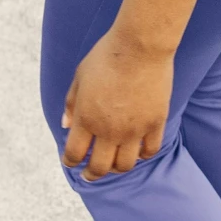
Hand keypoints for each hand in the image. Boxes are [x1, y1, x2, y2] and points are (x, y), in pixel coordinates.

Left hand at [60, 28, 172, 180]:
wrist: (140, 46)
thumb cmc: (107, 56)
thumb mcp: (80, 76)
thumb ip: (71, 103)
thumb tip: (65, 125)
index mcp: (86, 118)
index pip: (74, 154)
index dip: (70, 162)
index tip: (71, 162)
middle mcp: (109, 130)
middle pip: (99, 168)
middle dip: (91, 174)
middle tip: (90, 174)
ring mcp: (134, 129)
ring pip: (125, 165)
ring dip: (117, 168)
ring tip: (114, 164)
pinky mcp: (155, 123)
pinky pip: (149, 150)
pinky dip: (142, 154)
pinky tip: (138, 151)